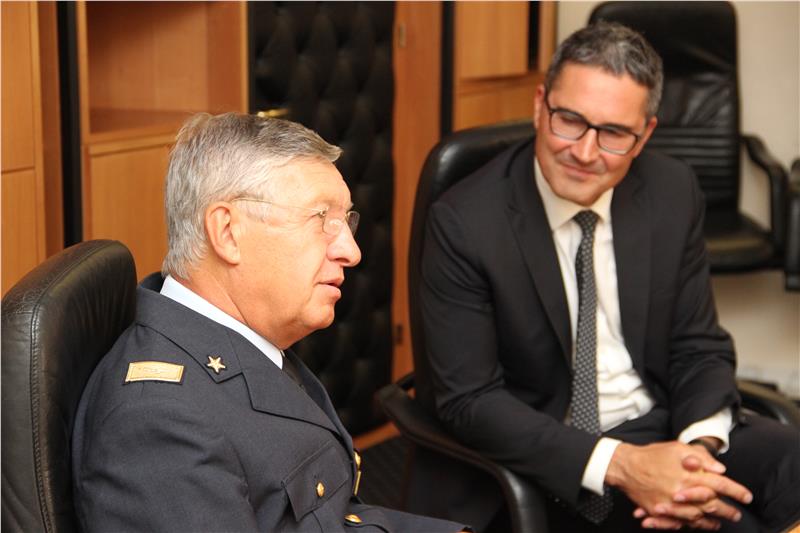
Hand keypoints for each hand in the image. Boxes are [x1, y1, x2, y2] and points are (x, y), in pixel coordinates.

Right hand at [606, 441, 751, 527]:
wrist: (624, 466)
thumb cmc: (651, 455)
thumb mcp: (676, 448)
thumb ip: (700, 456)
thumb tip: (720, 469)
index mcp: (689, 475)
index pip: (720, 485)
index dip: (736, 491)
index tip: (747, 496)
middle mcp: (682, 492)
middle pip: (712, 505)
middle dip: (728, 510)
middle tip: (736, 513)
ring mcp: (671, 504)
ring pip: (698, 517)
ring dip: (712, 521)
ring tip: (720, 522)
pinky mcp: (660, 511)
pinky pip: (679, 523)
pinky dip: (692, 525)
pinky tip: (698, 524)